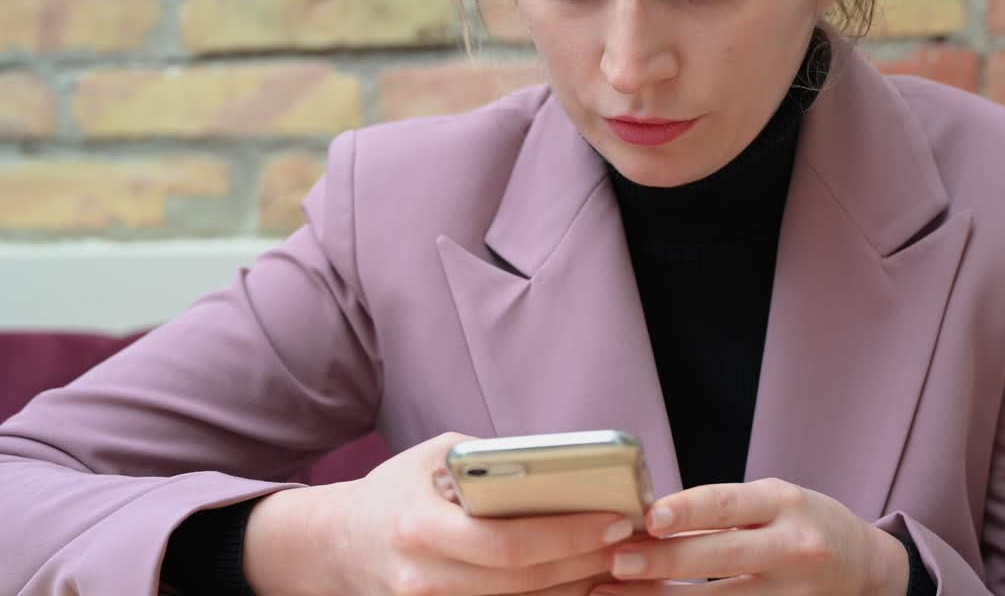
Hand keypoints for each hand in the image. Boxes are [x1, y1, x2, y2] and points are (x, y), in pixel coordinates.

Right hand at [244, 432, 639, 595]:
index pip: (508, 543)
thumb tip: (563, 467)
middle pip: (523, 582)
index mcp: (420, 529)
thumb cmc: (397, 490)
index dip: (569, 535)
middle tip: (630, 540)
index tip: (615, 518)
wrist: (337, 544)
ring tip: (617, 560)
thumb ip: (490, 463)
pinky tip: (579, 581)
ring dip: (576, 587)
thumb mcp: (436, 457)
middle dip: (586, 561)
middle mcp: (423, 579)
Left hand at [591, 478, 907, 595]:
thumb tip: (649, 519)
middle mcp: (792, 548)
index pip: (728, 504)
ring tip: (614, 593)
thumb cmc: (802, 524)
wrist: (863, 566)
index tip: (649, 518)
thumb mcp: (772, 501)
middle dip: (663, 561)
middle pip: (720, 556)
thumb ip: (721, 509)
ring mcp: (791, 594)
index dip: (686, 509)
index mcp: (783, 504)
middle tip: (616, 561)